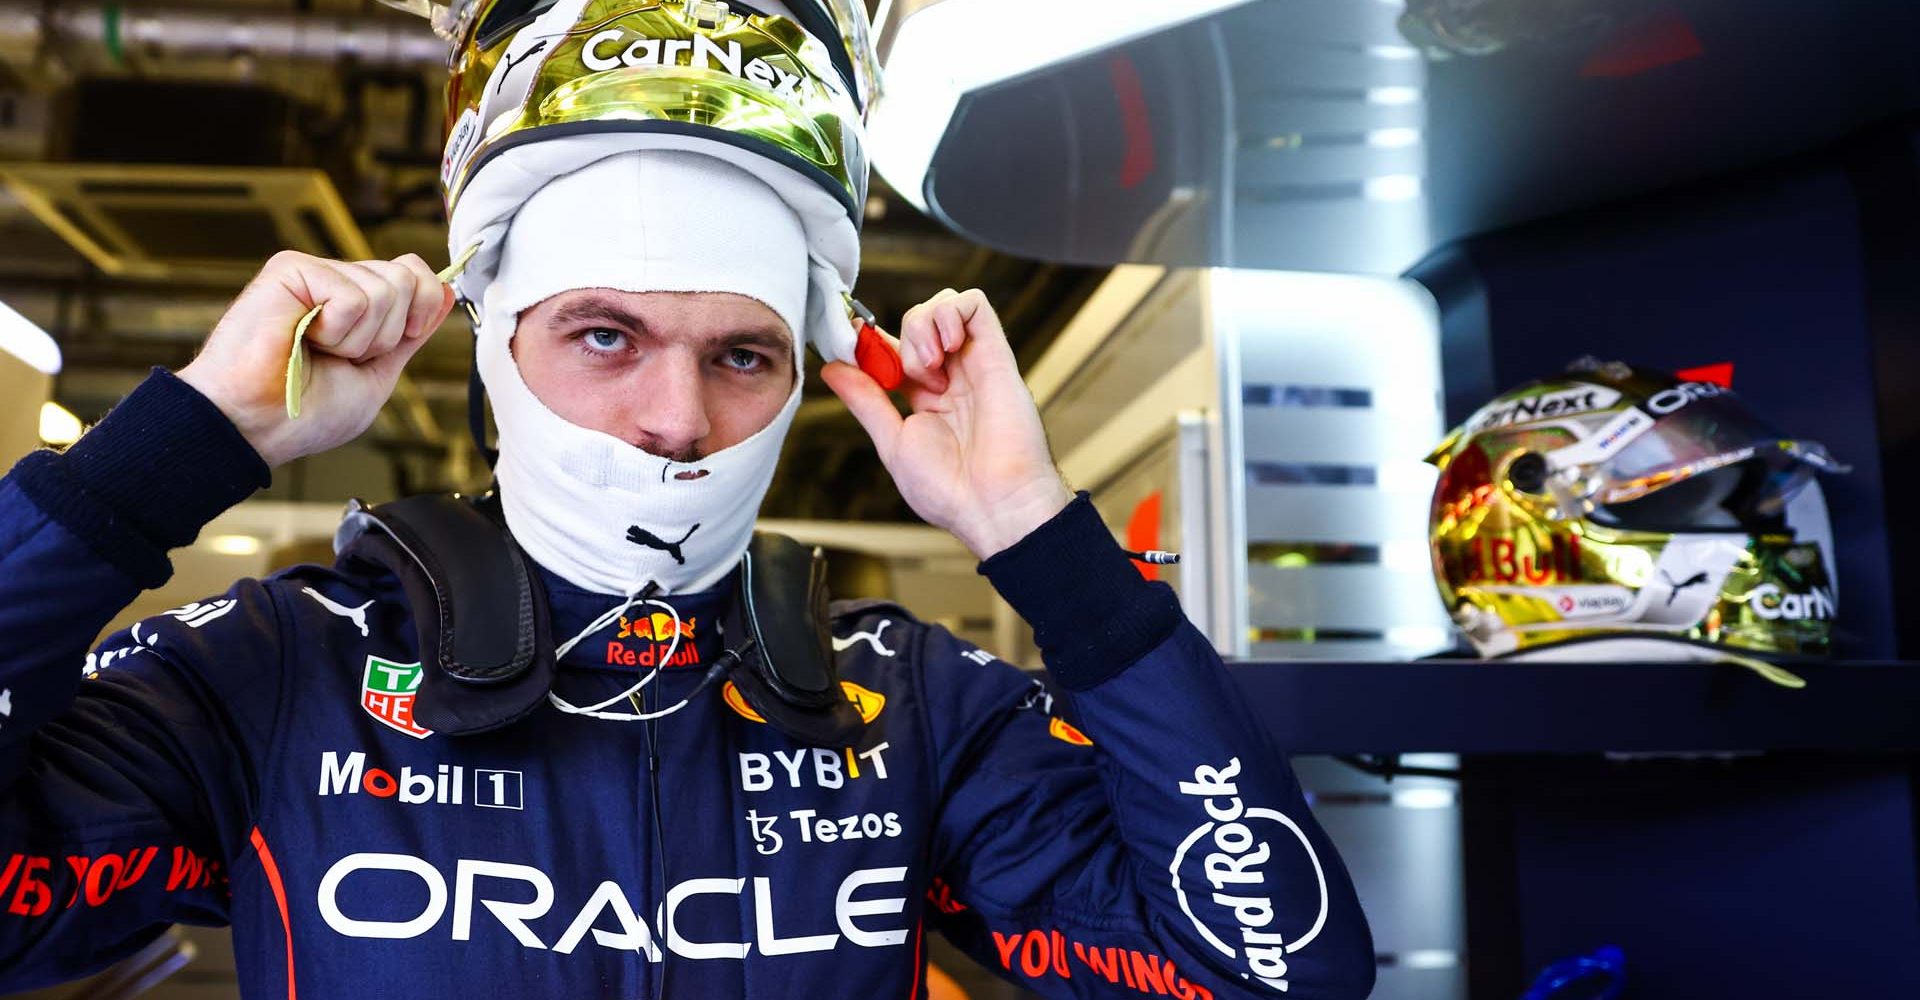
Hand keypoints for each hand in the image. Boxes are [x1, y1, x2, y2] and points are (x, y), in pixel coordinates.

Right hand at [177, 251, 453, 467]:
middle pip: (408, 279)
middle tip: (340, 356)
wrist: (257, 426)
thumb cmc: (306, 411)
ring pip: (385, 290)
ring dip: (358, 340)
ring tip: (316, 350)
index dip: (422, 310)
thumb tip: (446, 291)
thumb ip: (413, 333)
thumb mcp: (379, 374)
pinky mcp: (291, 269)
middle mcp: (338, 282)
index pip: (416, 275)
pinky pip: (351, 296)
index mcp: (360, 305)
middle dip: (387, 334)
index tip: (392, 344)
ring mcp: (315, 273)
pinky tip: (301, 338)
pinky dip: (336, 332)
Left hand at [821, 288, 1072, 559]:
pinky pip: (974, 302)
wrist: (993, 504)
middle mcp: (952, 376)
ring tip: (931, 366)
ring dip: (923, 324)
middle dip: (901, 336)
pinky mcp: (996, 354)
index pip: (896, 348)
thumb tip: (833, 368)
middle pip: (919, 320)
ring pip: (943, 304)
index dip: (870, 339)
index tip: (849, 340)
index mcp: (926, 399)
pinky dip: (950, 311)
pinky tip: (946, 348)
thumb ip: (866, 400)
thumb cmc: (950, 489)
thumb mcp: (894, 441)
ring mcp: (974, 363)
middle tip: (907, 376)